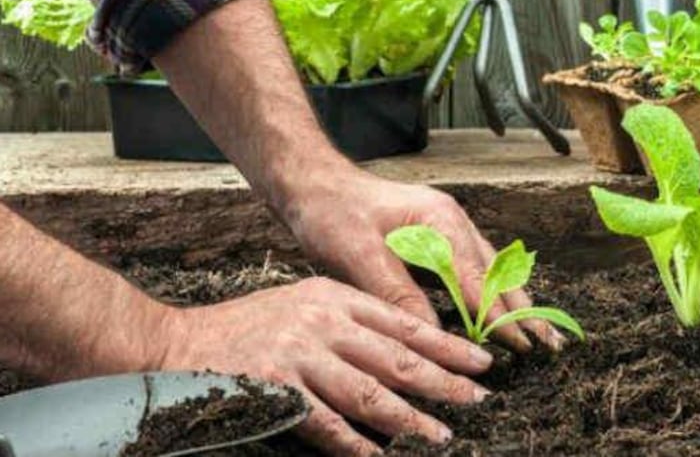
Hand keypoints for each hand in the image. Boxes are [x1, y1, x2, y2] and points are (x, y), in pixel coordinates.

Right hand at [159, 277, 493, 455]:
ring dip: (410, 417)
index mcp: (334, 297)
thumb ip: (349, 321)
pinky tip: (379, 455)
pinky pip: (325, 423)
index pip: (404, 322)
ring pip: (369, 392)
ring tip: (442, 434)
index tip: (480, 361)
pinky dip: (355, 442)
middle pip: (396, 357)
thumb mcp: (304, 303)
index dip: (446, 344)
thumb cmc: (248, 326)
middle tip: (478, 399)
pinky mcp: (275, 388)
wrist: (179, 342)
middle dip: (443, 380)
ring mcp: (299, 355)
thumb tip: (402, 351)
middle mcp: (322, 322)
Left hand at [287, 170, 563, 351]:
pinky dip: (490, 293)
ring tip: (538, 333)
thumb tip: (433, 336)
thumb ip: (398, 294)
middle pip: (496, 273)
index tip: (522, 346)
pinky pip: (473, 268)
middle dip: (523, 310)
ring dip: (512, 302)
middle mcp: (452, 221)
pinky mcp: (436, 236)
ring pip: (490, 270)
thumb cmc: (333, 214)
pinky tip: (500, 312)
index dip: (499, 317)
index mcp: (440, 221)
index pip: (478, 279)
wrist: (314, 184)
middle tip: (550, 345)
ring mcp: (447, 227)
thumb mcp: (358, 256)